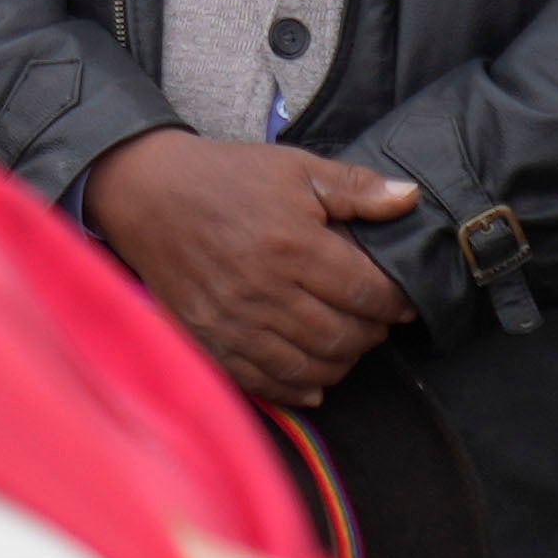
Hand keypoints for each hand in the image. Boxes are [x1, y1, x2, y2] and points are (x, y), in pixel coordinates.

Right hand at [86, 128, 419, 409]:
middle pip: (341, 336)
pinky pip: (263, 381)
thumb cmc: (226, 178)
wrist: (148, 195)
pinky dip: (296, 389)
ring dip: (339, 363)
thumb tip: (409, 198)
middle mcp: (265, 291)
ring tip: (347, 345)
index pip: (366, 292)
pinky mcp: (210, 340)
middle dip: (371, 334)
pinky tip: (313, 381)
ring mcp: (235, 322)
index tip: (404, 303)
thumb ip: (356, 187)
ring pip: (308, 366)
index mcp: (293, 246)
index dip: (395, 303)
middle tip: (375, 323)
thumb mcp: (295, 168)